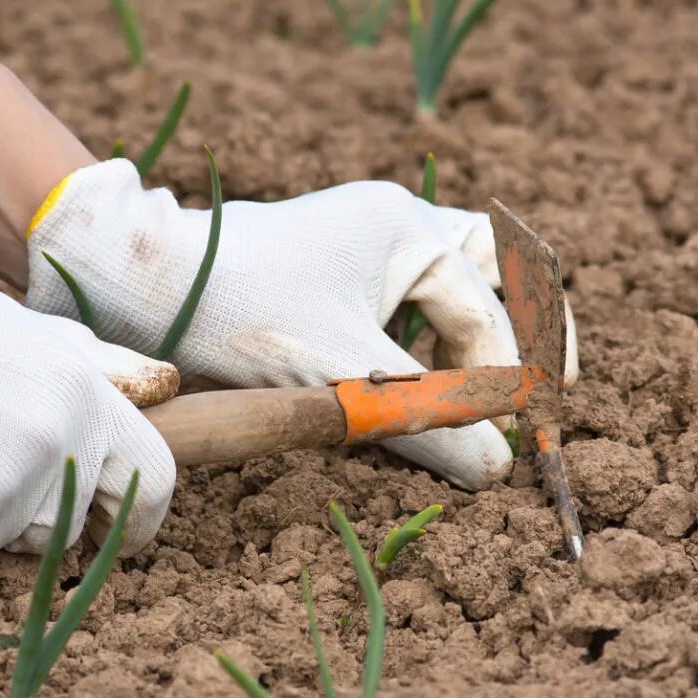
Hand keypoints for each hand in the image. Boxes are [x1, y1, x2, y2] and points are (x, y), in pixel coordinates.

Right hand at [0, 210, 176, 571]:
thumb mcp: (14, 326)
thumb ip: (92, 367)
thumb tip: (160, 386)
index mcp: (80, 401)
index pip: (154, 479)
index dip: (148, 511)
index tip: (133, 527)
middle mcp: (50, 460)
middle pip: (70, 523)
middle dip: (42, 510)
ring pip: (5, 542)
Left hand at [27, 160, 577, 489]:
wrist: (144, 290)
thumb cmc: (243, 317)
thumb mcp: (346, 377)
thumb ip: (428, 422)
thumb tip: (498, 471)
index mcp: (406, 230)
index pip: (484, 310)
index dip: (508, 378)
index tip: (520, 435)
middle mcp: (390, 226)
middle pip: (490, 269)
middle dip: (523, 330)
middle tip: (553, 388)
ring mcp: (358, 248)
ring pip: (447, 287)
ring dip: (475, 338)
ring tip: (502, 392)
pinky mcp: (327, 278)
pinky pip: (400, 306)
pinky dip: (425, 345)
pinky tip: (425, 386)